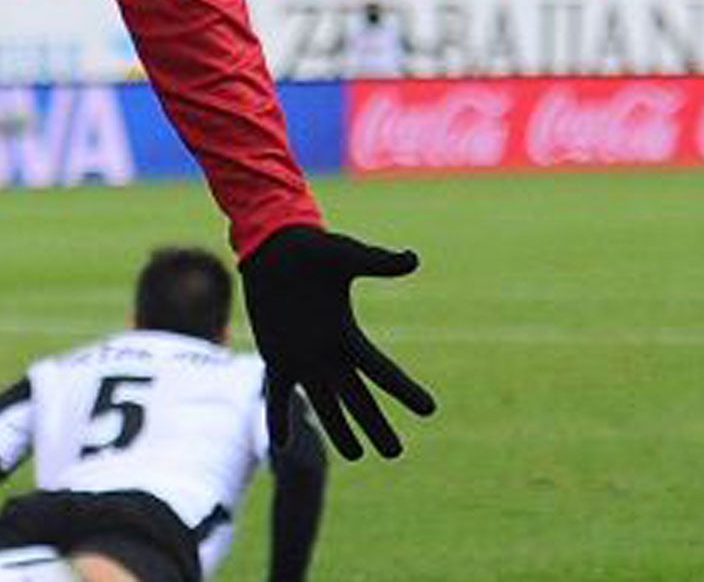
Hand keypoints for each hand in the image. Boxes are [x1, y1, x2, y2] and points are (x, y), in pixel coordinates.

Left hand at [239, 224, 435, 459]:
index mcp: (346, 333)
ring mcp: (301, 358)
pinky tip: (280, 444)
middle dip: (375, 425)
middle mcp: (328, 352)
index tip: (429, 409)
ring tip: (356, 455)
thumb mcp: (346, 256)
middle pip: (357, 398)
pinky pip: (278, 394)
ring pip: (324, 403)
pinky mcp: (275, 357)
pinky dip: (278, 417)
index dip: (404, 390)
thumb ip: (377, 262)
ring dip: (338, 429)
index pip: (380, 370)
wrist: (274, 247)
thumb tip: (413, 258)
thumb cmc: (313, 249)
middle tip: (394, 453)